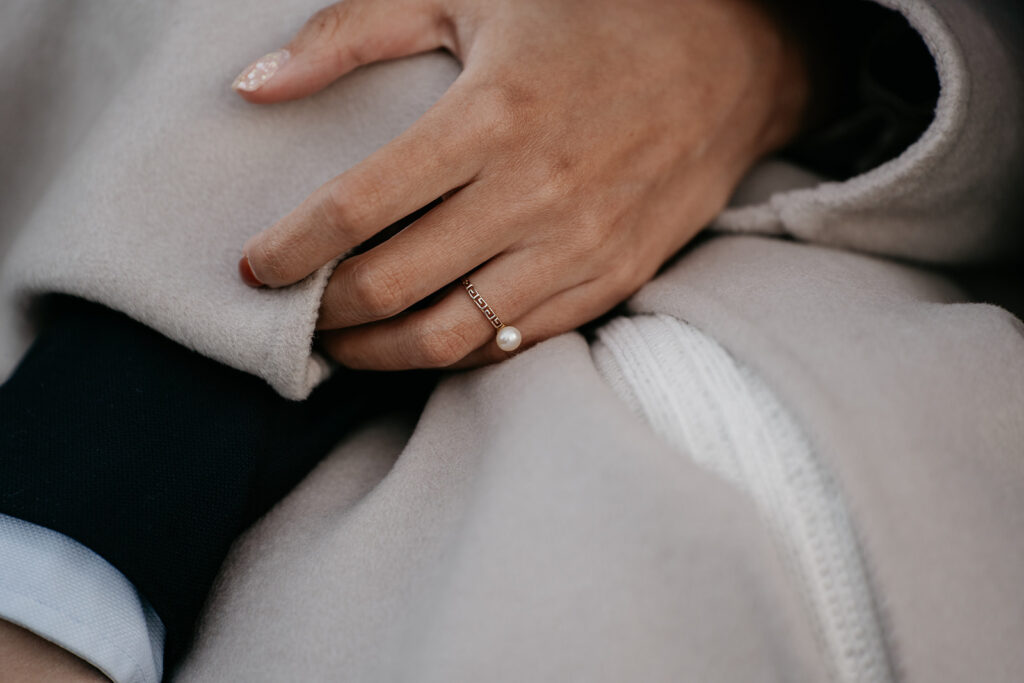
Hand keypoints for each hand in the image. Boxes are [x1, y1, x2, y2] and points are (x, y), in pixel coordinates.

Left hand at [234, 0, 809, 369]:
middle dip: (324, 313)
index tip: (254, 269)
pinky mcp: (611, 280)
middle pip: (392, 285)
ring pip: (450, 337)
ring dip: (379, 351)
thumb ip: (350, 33)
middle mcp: (533, 193)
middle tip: (294, 313)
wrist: (730, 62)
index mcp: (489, 116)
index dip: (288, 250)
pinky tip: (423, 335)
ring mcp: (578, 248)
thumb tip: (252, 87)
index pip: (354, 208)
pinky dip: (455, 351)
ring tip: (343, 342)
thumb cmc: (591, 21)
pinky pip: (515, 343)